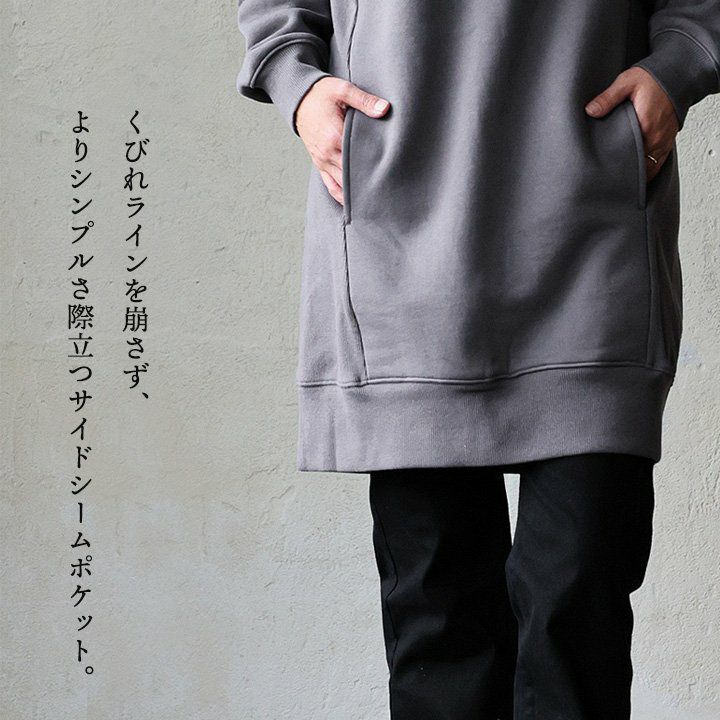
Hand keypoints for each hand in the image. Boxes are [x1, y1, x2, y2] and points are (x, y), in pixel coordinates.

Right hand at [295, 77, 390, 204]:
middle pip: (351, 176)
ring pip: (341, 186)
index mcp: (334, 136)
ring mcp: (322, 161)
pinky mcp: (319, 164)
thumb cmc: (321, 93)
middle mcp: (327, 153)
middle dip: (367, 183)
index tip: (389, 173)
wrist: (298, 98)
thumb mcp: (342, 90)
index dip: (374, 167)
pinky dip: (342, 195)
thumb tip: (384, 109)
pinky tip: (354, 203)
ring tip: (373, 202)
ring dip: (355, 193)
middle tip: (387, 193)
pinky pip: (330, 186)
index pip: (358, 158)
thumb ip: (364, 100)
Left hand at [585, 66, 678, 181]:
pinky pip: (658, 165)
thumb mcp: (627, 82)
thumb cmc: (653, 78)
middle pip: (638, 165)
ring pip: (649, 169)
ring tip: (619, 179)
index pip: (626, 153)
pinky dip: (647, 171)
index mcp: (644, 125)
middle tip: (606, 177)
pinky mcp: (668, 142)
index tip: (601, 168)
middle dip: (623, 172)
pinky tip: (635, 175)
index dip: (614, 163)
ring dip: (636, 174)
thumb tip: (590, 111)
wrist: (678, 75)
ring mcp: (663, 142)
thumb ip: (608, 97)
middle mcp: (656, 137)